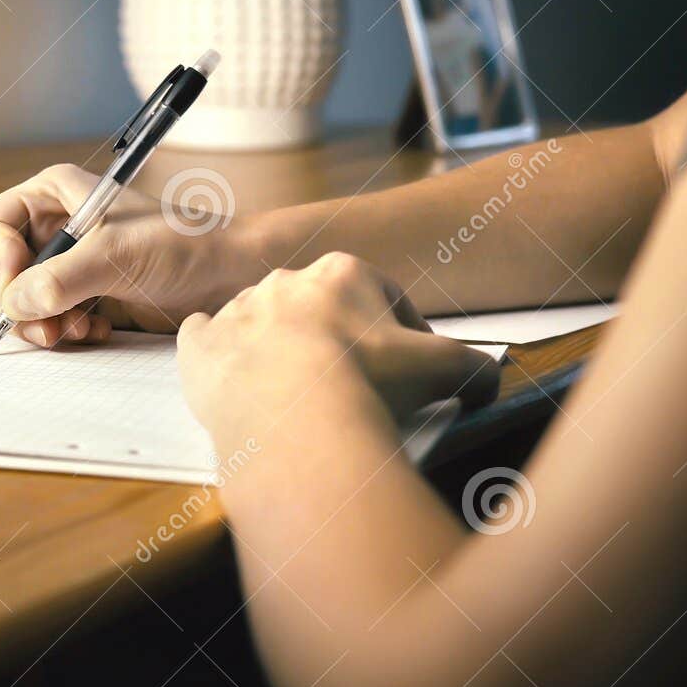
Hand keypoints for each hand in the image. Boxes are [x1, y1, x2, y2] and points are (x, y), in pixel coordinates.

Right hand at [0, 163, 264, 346]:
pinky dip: (64, 333)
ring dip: (42, 324)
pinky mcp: (82, 297)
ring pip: (18, 303)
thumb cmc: (186, 244)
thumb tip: (16, 302)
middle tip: (49, 325)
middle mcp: (52, 228)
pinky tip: (97, 329)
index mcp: (51, 197)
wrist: (230, 276)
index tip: (22, 285)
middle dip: (17, 303)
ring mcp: (65, 265)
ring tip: (80, 329)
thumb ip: (62, 278)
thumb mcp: (119, 255)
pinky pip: (46, 322)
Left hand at [176, 254, 501, 444]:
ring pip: (261, 325)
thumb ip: (474, 367)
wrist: (291, 415)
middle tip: (347, 388)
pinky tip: (234, 383)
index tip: (403, 371)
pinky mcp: (198, 345)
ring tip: (291, 399)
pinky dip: (216, 359)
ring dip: (275, 353)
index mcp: (344, 272)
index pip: (382, 299)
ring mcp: (236, 311)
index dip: (399, 337)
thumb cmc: (367, 381)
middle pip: (318, 311)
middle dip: (333, 342)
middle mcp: (285, 281)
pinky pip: (205, 342)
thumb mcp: (444, 369)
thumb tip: (488, 379)